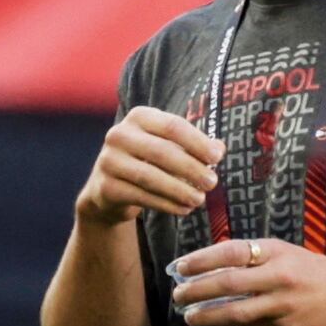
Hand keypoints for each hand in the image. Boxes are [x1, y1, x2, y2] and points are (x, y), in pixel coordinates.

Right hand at [79, 107, 219, 227]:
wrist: (109, 189)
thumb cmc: (148, 162)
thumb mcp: (169, 148)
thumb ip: (194, 146)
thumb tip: (219, 148)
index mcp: (139, 117)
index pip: (173, 126)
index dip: (197, 142)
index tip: (217, 157)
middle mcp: (119, 134)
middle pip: (162, 151)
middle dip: (191, 168)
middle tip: (212, 183)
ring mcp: (108, 160)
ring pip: (150, 176)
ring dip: (179, 190)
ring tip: (200, 199)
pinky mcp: (106, 187)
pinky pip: (141, 196)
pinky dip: (166, 204)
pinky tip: (184, 209)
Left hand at [169, 235, 325, 325]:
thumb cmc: (318, 273)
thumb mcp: (289, 254)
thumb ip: (257, 258)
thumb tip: (216, 265)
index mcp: (277, 252)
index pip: (232, 252)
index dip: (202, 259)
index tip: (181, 266)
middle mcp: (278, 277)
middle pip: (228, 283)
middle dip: (198, 290)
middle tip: (178, 295)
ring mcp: (282, 305)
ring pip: (236, 312)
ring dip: (208, 315)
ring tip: (189, 316)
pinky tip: (215, 325)